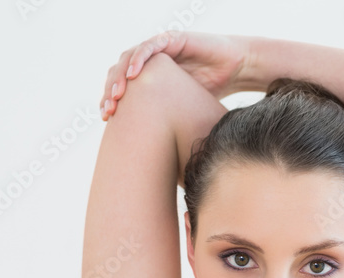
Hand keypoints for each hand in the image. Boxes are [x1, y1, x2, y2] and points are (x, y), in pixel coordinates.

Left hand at [101, 30, 251, 118]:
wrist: (236, 69)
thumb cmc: (212, 95)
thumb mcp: (185, 118)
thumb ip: (171, 133)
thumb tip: (166, 171)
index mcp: (147, 80)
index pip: (120, 88)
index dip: (110, 100)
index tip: (107, 119)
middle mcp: (149, 63)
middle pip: (118, 73)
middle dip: (110, 91)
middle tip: (108, 110)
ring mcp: (158, 49)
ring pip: (129, 58)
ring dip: (119, 76)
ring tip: (116, 95)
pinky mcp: (171, 39)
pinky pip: (150, 46)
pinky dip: (139, 58)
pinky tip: (134, 74)